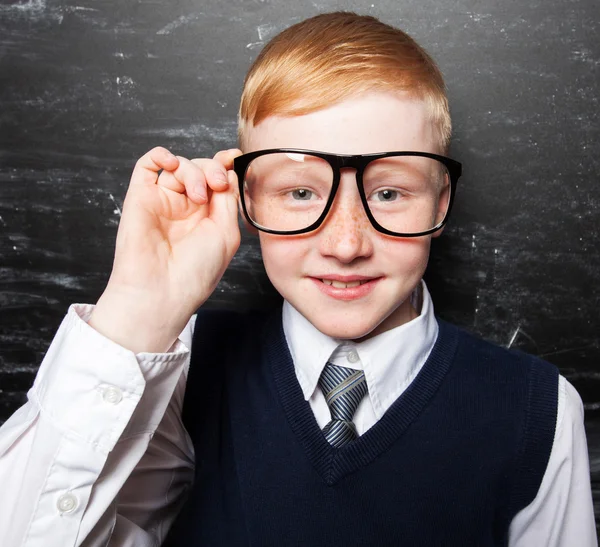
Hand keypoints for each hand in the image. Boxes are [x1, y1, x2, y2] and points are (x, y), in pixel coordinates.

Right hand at [89, 146, 242, 352]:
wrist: (162, 291)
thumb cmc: (196, 271)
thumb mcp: (225, 233)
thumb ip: (227, 199)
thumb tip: (228, 169)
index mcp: (207, 217)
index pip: (216, 181)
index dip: (225, 166)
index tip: (234, 157)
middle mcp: (185, 208)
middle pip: (200, 169)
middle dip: (212, 169)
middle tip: (216, 185)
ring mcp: (163, 202)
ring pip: (179, 166)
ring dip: (193, 171)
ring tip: (197, 195)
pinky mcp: (140, 198)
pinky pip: (146, 166)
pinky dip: (160, 156)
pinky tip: (172, 164)